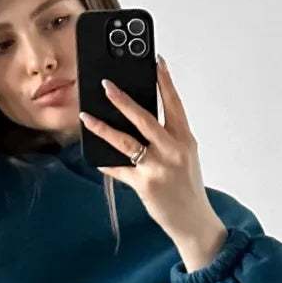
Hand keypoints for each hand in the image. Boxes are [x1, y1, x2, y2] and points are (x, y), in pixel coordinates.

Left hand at [80, 58, 228, 264]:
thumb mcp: (185, 157)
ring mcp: (158, 168)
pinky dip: (106, 162)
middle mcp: (173, 150)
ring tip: (87, 116)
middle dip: (123, 99)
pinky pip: (119, 170)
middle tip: (107, 84)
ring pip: (126, 141)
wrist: (194, 222)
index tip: (155, 60)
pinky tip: (95, 156)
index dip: (165, 81)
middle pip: (145, 118)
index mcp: (185, 139)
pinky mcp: (144, 185)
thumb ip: (168, 138)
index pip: (174, 104)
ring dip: (103, 127)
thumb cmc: (187, 188)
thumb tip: (140, 119)